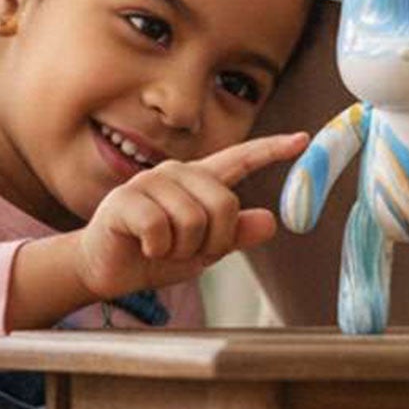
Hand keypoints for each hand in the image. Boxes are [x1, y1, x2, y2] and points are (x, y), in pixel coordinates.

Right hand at [74, 132, 307, 301]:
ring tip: (162, 248)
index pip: (241, 159)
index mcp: (199, 181)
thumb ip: (235, 235)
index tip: (303, 139)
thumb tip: (271, 221)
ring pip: (193, 220)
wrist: (105, 269)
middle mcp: (177, 174)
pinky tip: (143, 246)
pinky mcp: (126, 199)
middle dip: (212, 241)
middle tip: (187, 250)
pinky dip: (157, 250)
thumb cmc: (154, 254)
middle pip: (224, 204)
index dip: (272, 149)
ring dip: (181, 249)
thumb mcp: (203, 250)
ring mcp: (150, 183)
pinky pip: (160, 229)